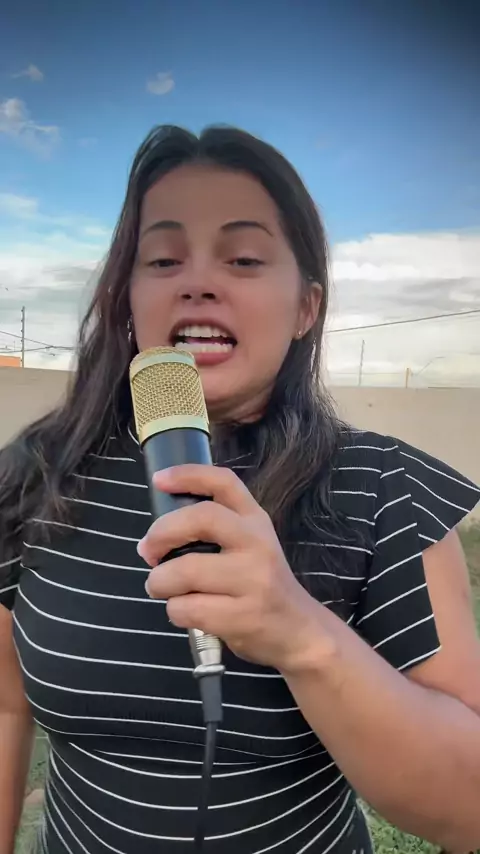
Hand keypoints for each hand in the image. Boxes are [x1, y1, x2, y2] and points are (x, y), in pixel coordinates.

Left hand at [137, 464, 328, 672]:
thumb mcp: (250, 546)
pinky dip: (174, 610)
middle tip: (148, 550)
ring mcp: (253, 580)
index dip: (188, 475)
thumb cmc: (261, 586)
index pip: (223, 482)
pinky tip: (186, 611)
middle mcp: (257, 543)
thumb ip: (215, 531)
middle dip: (161, 533)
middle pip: (201, 518)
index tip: (159, 480)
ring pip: (185, 570)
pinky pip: (187, 608)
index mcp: (256, 520)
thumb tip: (154, 537)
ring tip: (162, 588)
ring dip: (159, 582)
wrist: (299, 631)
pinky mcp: (243, 616)